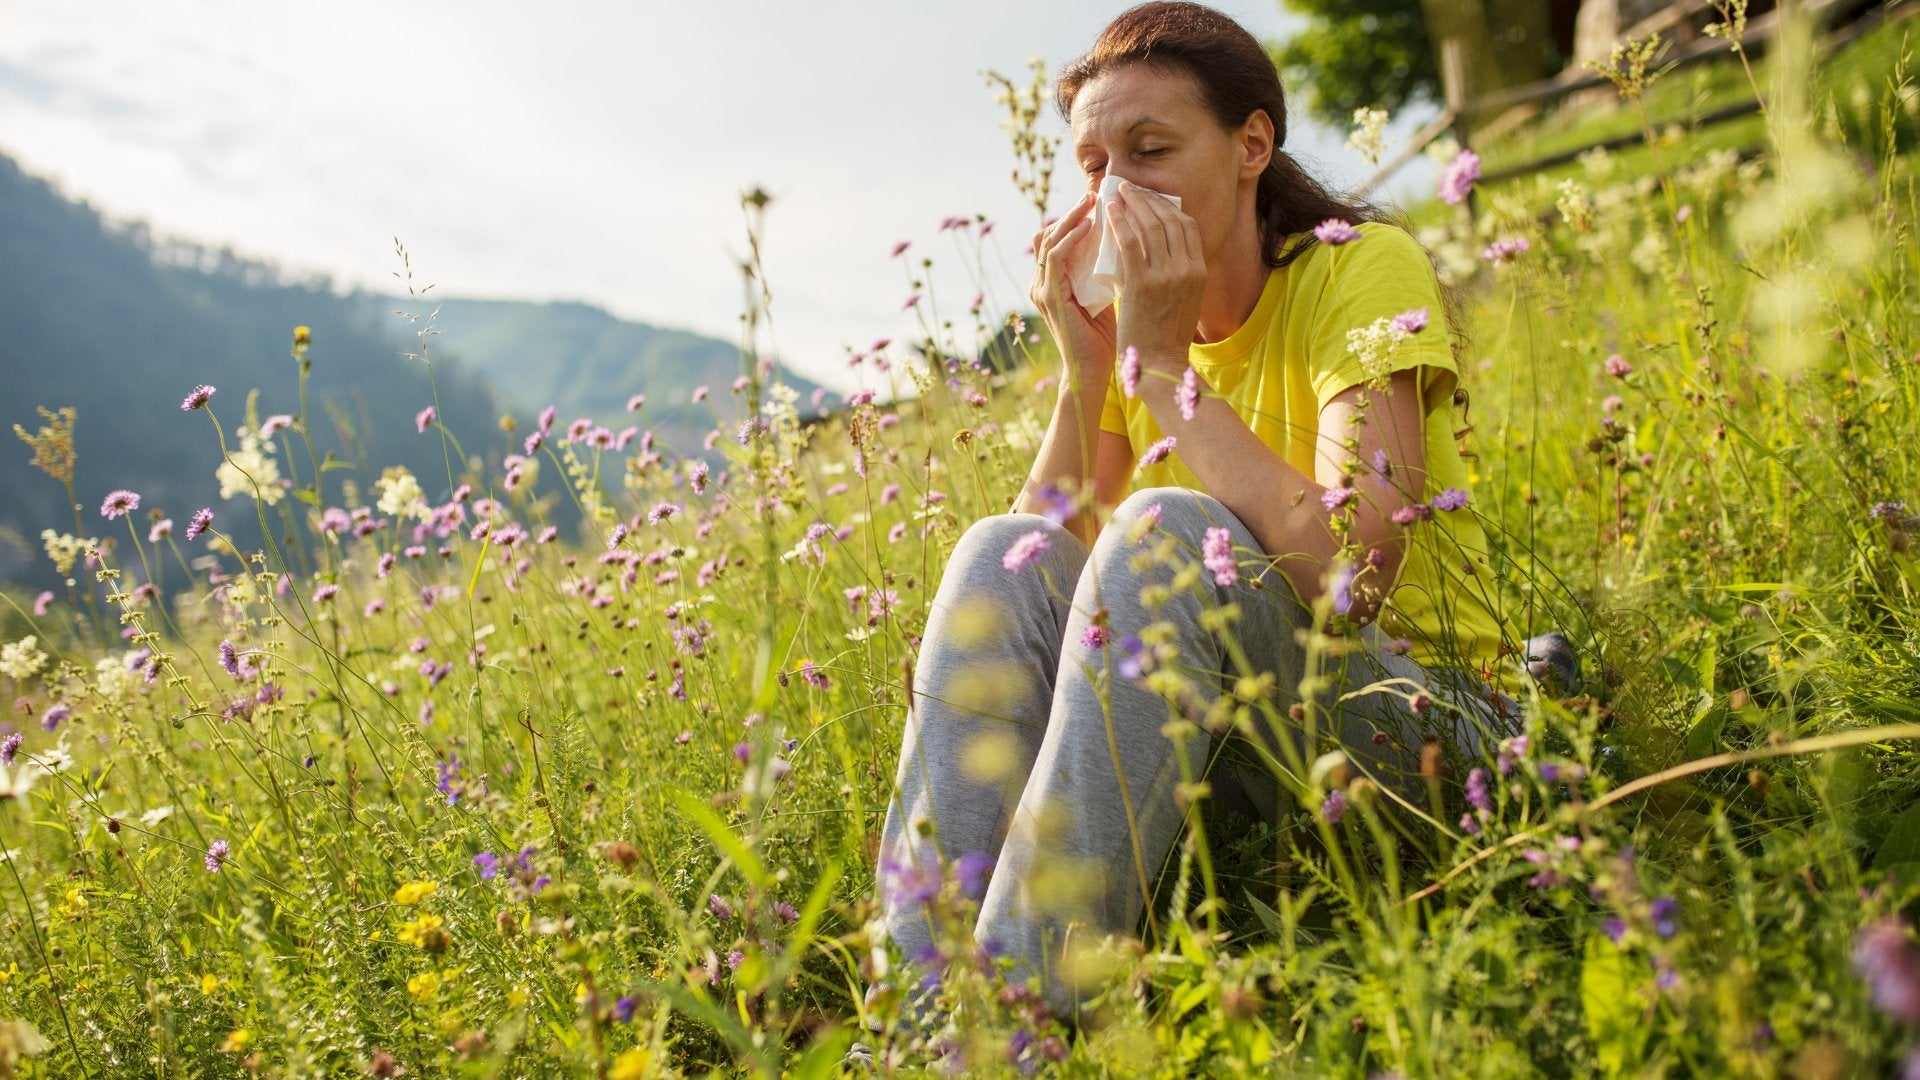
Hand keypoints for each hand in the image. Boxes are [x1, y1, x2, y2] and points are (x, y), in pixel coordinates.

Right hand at [1029, 191, 1117, 389]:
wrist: (1096, 372)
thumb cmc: (1108, 338)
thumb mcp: (1108, 296)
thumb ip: (1110, 272)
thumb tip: (1134, 244)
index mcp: (1054, 283)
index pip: (1058, 238)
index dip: (1077, 217)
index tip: (1104, 201)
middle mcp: (1041, 283)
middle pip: (1048, 232)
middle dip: (1074, 210)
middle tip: (1098, 192)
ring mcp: (1041, 290)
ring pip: (1049, 239)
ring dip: (1072, 216)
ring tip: (1095, 200)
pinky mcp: (1048, 297)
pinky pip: (1055, 256)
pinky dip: (1071, 237)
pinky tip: (1090, 225)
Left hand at [1106, 180, 1206, 370]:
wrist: (1158, 363)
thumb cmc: (1166, 334)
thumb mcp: (1184, 299)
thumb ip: (1178, 273)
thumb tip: (1159, 246)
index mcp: (1199, 272)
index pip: (1187, 227)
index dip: (1168, 207)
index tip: (1151, 199)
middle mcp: (1187, 270)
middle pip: (1169, 220)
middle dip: (1149, 199)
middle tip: (1130, 189)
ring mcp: (1166, 276)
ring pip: (1150, 226)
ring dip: (1133, 204)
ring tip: (1118, 193)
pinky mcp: (1142, 284)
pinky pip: (1129, 242)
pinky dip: (1119, 222)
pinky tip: (1109, 212)